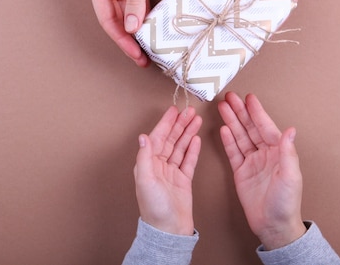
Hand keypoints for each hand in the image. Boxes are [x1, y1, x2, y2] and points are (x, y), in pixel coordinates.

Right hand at [86, 0, 168, 66]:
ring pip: (128, 15)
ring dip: (137, 30)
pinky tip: (153, 27)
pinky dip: (145, 16)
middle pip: (117, 21)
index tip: (135, 53)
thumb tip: (133, 29)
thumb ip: (135, 1)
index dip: (121, 39)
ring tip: (149, 48)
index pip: (107, 20)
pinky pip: (138, 5)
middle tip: (143, 58)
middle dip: (129, 39)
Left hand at [134, 106, 201, 234]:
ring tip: (196, 120)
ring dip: (188, 133)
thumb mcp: (145, 180)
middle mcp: (159, 165)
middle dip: (180, 124)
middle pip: (171, 139)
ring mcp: (172, 172)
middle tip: (189, 111)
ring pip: (181, 147)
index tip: (173, 110)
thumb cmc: (154, 208)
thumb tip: (143, 136)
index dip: (166, 123)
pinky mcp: (183, 180)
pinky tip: (196, 139)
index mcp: (148, 163)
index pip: (158, 137)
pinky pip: (189, 160)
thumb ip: (145, 157)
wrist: (169, 229)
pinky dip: (193, 149)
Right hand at [218, 92, 305, 249]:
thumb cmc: (286, 203)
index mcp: (279, 152)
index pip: (266, 127)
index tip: (249, 98)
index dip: (257, 112)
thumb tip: (291, 130)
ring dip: (232, 121)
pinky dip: (228, 140)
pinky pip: (233, 152)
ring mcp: (252, 162)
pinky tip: (223, 129)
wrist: (273, 225)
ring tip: (222, 107)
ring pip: (240, 136)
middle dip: (240, 111)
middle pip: (250, 128)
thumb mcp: (290, 176)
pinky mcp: (241, 171)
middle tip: (230, 97)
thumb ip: (288, 152)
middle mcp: (265, 154)